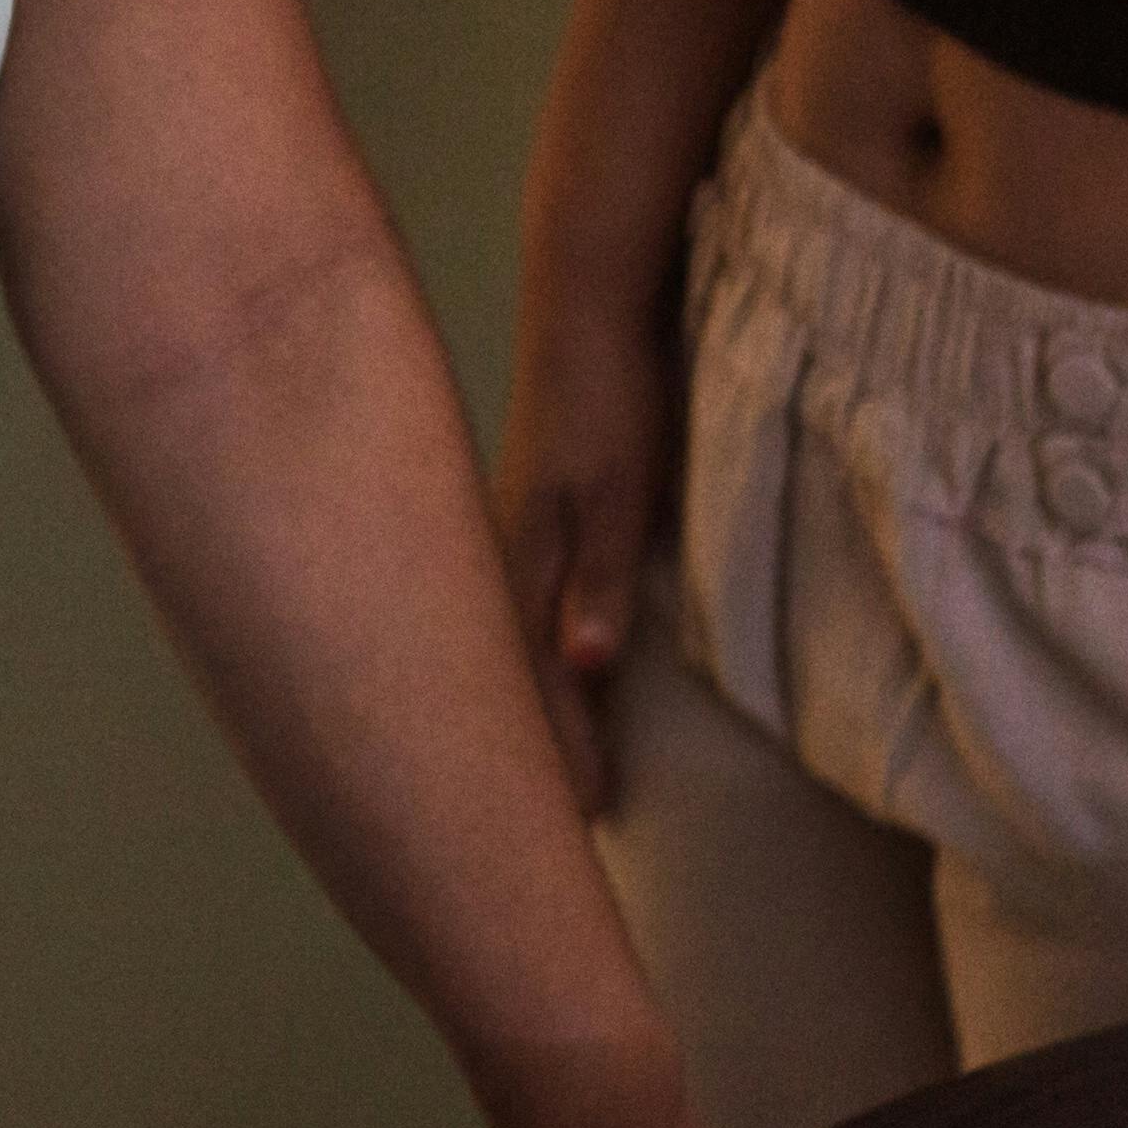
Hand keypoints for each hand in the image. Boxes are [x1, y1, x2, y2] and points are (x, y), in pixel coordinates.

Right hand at [488, 290, 682, 812]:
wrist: (586, 303)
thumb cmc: (610, 393)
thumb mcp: (620, 488)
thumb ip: (603, 578)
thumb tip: (584, 668)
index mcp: (528, 563)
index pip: (540, 684)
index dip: (562, 753)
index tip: (584, 822)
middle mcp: (509, 557)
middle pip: (509, 675)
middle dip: (523, 746)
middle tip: (542, 824)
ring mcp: (514, 534)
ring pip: (508, 644)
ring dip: (522, 704)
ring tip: (530, 764)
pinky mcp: (529, 514)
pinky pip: (517, 607)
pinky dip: (524, 655)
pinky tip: (537, 665)